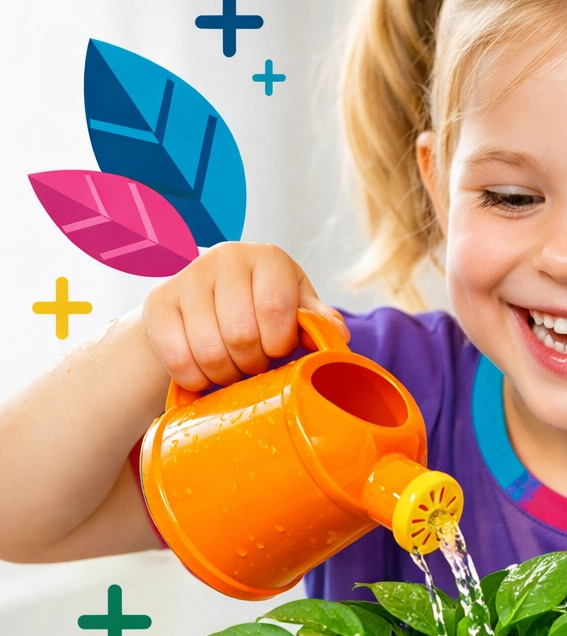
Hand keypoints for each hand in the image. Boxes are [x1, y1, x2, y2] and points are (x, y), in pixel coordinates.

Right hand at [142, 242, 345, 390]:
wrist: (204, 299)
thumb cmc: (260, 304)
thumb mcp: (294, 305)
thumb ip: (316, 319)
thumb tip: (338, 335)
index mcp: (267, 258)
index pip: (276, 308)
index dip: (279, 342)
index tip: (279, 349)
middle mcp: (225, 259)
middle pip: (241, 334)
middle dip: (253, 362)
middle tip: (255, 361)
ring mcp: (187, 279)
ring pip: (209, 352)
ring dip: (226, 373)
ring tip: (233, 366)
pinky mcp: (158, 304)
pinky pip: (177, 358)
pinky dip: (195, 378)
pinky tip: (206, 372)